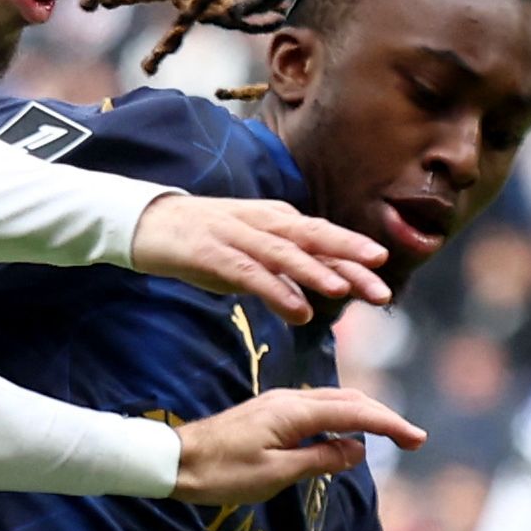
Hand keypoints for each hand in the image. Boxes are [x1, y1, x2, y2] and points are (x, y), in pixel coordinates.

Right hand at [134, 191, 390, 319]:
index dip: (353, 253)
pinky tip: (297, 310)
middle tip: (381, 283)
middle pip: (313, 239)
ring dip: (316, 272)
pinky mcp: (212, 253)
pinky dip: (276, 290)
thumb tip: (310, 304)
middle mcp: (262, 223)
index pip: (321, 237)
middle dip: (349, 260)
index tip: (384, 271)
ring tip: (344, 292)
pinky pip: (250, 273)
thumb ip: (279, 274)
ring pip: (286, 253)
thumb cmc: (201, 241)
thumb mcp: (246, 255)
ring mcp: (237, 236)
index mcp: (274, 220)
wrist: (146, 222)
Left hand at [168, 387, 419, 506]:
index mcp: (294, 412)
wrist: (173, 461)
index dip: (390, 425)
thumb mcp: (274, 474)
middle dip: (385, 417)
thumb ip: (319, 460)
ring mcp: (278, 403)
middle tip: (414, 439)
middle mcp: (289, 399)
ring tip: (390, 434)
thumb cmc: (220, 472)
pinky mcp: (270, 412)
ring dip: (365, 415)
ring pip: (334, 402)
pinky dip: (342, 417)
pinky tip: (347, 432)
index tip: (417, 439)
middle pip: (349, 401)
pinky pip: (317, 409)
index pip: (355, 413)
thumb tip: (357, 450)